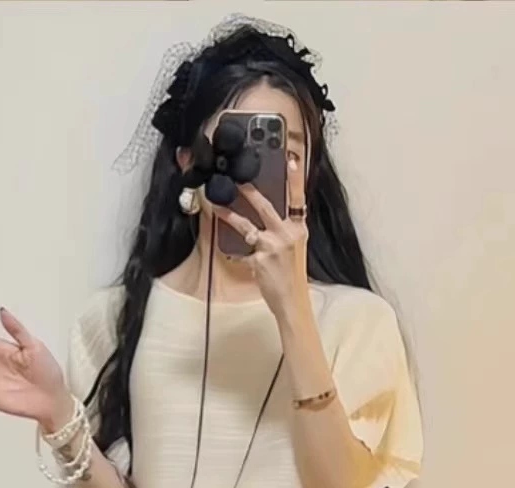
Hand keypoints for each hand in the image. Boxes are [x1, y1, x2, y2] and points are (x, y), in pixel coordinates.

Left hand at [212, 157, 309, 320]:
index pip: (298, 198)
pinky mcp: (259, 261)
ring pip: (246, 227)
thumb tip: (270, 216)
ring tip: (216, 206)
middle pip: (265, 206)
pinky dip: (236, 255)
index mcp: (298, 229)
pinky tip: (231, 255)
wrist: (292, 302)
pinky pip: (241, 253)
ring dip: (229, 215)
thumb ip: (285, 230)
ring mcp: (272, 247)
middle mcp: (286, 235)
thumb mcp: (295, 248)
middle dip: (249, 191)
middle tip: (236, 178)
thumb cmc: (293, 276)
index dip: (294, 178)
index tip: (290, 158)